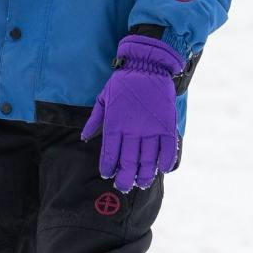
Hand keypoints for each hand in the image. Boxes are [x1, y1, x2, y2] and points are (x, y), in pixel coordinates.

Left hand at [80, 35, 184, 190]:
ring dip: (145, 175)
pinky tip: (162, 169)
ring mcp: (151, 128)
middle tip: (124, 187)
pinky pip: (168, 149)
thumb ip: (94, 120)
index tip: (109, 175)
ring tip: (141, 183)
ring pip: (148, 160)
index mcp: (115, 124)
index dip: (108, 167)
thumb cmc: (123, 82)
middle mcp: (133, 130)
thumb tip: (84, 138)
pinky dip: (166, 162)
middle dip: (125, 178)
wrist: (147, 65)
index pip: (110, 154)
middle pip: (129, 163)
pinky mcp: (167, 125)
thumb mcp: (103, 98)